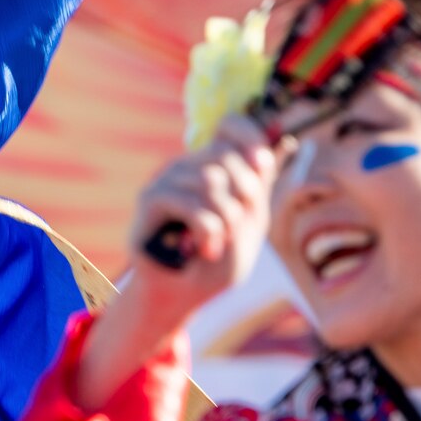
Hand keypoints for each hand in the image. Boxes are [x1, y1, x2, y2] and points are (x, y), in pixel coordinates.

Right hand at [72, 115, 283, 409]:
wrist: (179, 295)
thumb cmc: (215, 262)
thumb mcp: (250, 227)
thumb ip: (259, 191)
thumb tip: (269, 154)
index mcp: (213, 166)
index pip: (231, 125)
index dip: (250, 136)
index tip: (263, 164)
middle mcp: (188, 166)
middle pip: (226, 155)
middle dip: (245, 193)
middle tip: (239, 225)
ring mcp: (166, 180)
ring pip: (211, 180)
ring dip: (226, 220)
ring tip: (219, 244)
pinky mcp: (150, 201)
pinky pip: (193, 205)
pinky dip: (209, 232)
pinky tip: (205, 249)